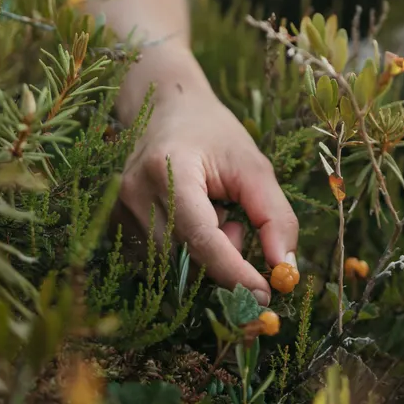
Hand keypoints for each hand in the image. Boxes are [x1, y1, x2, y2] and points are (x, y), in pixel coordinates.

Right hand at [118, 81, 297, 300]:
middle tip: (236, 221)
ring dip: (204, 254)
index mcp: (168, 168)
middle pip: (186, 257)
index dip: (233, 271)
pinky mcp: (117, 225)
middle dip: (223, 255)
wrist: (169, 108)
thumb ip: (273, 215)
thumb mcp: (253, 165)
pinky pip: (158, 262)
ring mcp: (120, 210)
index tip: (264, 294)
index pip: (200, 236)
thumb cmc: (214, 134)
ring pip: (173, 266)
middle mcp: (136, 192)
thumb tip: (286, 269)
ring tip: (214, 211)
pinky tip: (192, 219)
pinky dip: (185, 252)